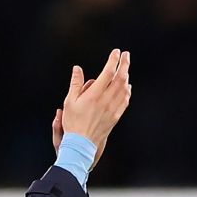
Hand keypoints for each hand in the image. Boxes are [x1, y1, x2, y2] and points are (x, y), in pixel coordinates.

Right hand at [58, 48, 131, 163]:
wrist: (81, 144)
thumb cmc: (73, 122)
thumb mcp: (69, 101)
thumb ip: (75, 83)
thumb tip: (77, 68)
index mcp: (94, 95)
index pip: (108, 73)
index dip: (113, 60)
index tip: (116, 52)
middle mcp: (106, 101)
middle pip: (120, 78)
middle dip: (124, 65)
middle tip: (126, 55)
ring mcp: (112, 109)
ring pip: (124, 89)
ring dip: (126, 76)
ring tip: (125, 69)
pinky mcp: (115, 117)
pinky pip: (125, 101)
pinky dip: (127, 91)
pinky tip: (127, 87)